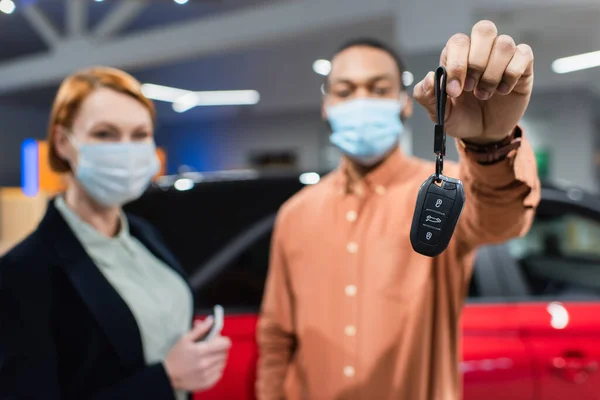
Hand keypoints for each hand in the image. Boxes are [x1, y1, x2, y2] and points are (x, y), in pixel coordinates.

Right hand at [164, 317, 231, 391]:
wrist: (168, 376)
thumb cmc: (176, 356)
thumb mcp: (185, 339)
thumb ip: (200, 329)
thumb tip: (211, 320)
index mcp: (201, 350)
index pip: (225, 344)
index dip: (223, 340)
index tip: (219, 340)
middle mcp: (206, 363)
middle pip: (225, 353)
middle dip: (220, 349)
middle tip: (211, 348)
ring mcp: (207, 374)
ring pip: (223, 363)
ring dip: (218, 359)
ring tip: (208, 358)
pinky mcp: (207, 383)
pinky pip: (219, 373)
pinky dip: (215, 369)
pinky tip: (207, 367)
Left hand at [414, 20, 533, 143]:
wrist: (483, 133)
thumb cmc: (460, 117)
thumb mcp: (439, 112)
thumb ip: (426, 96)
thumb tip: (429, 78)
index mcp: (457, 56)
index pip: (458, 42)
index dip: (457, 64)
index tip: (454, 91)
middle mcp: (480, 50)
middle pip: (484, 30)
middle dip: (477, 62)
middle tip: (471, 89)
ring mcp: (502, 56)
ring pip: (504, 43)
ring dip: (493, 73)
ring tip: (485, 94)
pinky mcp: (522, 65)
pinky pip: (523, 54)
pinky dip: (512, 74)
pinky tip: (503, 91)